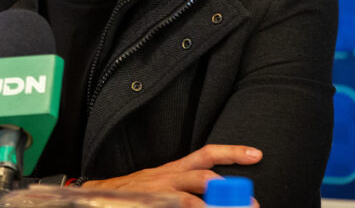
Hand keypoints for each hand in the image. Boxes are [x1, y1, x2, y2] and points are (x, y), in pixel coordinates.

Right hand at [81, 143, 261, 207]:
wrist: (97, 196)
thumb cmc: (135, 193)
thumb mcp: (163, 183)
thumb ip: (188, 186)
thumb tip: (220, 190)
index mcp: (174, 169)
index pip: (207, 154)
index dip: (232, 152)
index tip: (257, 154)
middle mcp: (168, 177)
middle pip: (203, 176)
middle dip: (229, 191)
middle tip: (250, 204)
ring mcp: (158, 194)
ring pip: (188, 199)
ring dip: (210, 207)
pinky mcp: (149, 204)